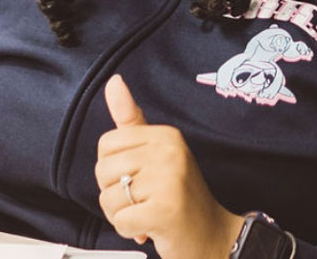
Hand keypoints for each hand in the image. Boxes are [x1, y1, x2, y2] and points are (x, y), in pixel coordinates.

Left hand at [95, 74, 241, 258]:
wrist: (212, 235)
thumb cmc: (179, 196)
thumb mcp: (157, 153)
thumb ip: (131, 119)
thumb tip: (113, 81)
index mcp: (166, 134)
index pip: (107, 144)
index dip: (114, 169)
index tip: (138, 178)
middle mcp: (169, 150)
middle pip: (103, 171)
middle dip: (115, 195)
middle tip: (144, 200)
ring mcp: (168, 179)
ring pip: (109, 199)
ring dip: (122, 216)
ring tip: (148, 213)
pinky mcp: (164, 210)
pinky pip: (120, 221)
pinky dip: (130, 232)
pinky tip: (150, 229)